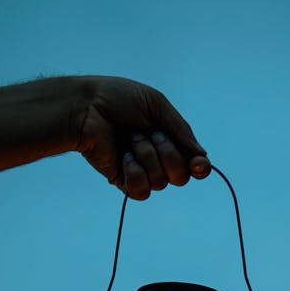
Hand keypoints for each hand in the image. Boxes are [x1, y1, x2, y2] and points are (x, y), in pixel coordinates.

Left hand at [77, 76, 209, 199]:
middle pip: (181, 177)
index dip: (199, 168)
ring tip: (129, 138)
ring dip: (146, 156)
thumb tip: (202, 156)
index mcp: (168, 139)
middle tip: (148, 133)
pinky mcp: (123, 181)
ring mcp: (141, 172)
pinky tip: (123, 156)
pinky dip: (134, 172)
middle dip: (167, 153)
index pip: (193, 164)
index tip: (198, 164)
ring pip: (161, 182)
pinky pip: (141, 191)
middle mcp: (157, 159)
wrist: (87, 106)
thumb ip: (181, 130)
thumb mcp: (157, 105)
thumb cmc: (118, 99)